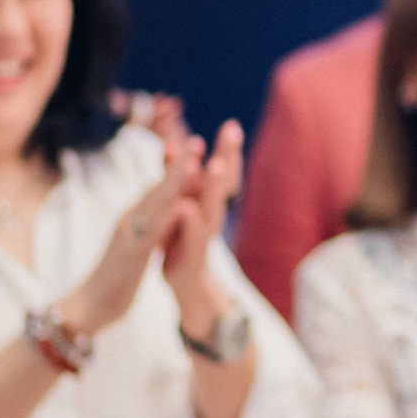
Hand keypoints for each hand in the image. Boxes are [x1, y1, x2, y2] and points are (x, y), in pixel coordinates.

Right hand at [61, 136, 196, 335]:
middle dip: (177, 164)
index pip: (160, 186)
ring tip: (191, 162)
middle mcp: (132, 220)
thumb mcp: (140, 241)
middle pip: (157, 187)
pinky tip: (177, 209)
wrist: (89, 306)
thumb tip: (168, 203)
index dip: (178, 165)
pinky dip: (162, 221)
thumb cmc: (118, 274)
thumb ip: (152, 221)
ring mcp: (128, 237)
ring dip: (172, 183)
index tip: (197, 143)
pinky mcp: (128, 258)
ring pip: (152, 205)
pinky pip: (147, 237)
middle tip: (195, 140)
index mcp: (138, 216)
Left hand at [161, 119, 242, 318]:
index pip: (219, 174)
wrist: (189, 293)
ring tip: (217, 164)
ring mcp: (204, 241)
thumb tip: (193, 155)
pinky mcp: (192, 261)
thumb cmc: (184, 251)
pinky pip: (193, 240)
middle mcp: (210, 220)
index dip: (225, 150)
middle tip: (233, 131)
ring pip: (211, 210)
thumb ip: (187, 188)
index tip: (231, 125)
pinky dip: (191, 224)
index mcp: (206, 207)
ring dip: (215, 187)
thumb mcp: (184, 216)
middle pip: (222, 185)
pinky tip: (187, 207)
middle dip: (228, 157)